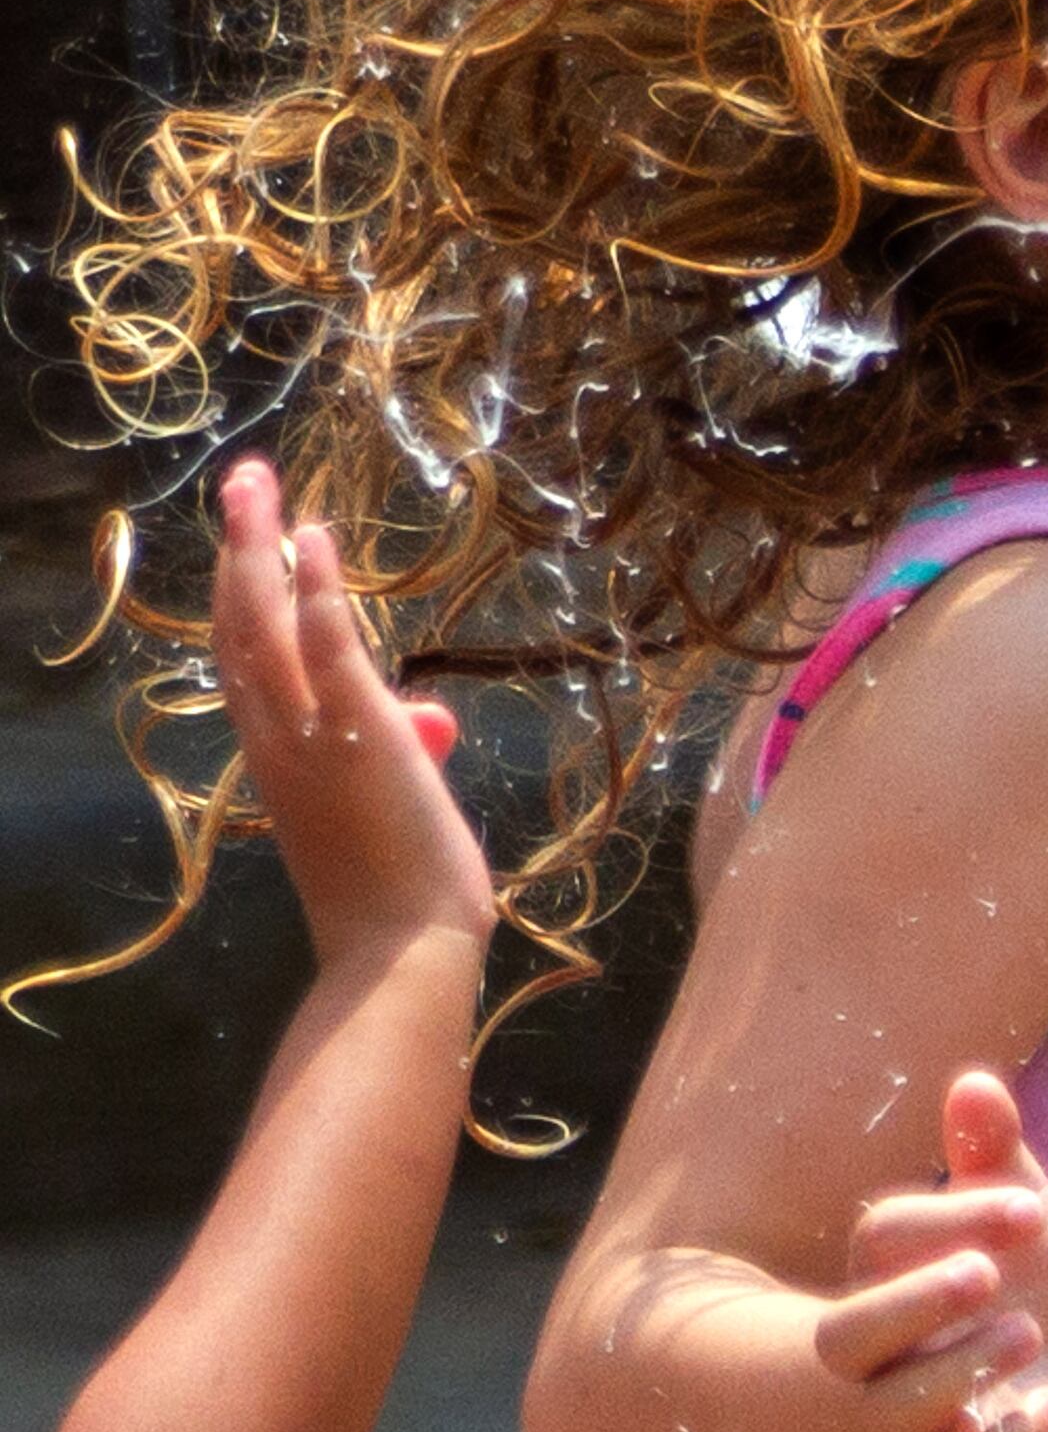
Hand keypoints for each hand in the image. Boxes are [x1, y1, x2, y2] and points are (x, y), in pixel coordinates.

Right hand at [209, 459, 492, 968]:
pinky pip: (326, 648)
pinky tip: (314, 539)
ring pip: (264, 626)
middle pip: (238, 627)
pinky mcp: (358, 735)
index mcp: (279, 755)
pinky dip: (315, 591)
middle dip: (239, 547)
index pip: (245, 659)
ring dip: (261, 547)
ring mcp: (311, 736)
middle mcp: (277, 739)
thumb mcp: (394, 805)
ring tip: (261, 484)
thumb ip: (398, 754)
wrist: (400, 951)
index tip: (250, 536)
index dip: (241, 593)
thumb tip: (423, 727)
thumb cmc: (402, 890)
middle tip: (244, 480)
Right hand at [812, 1071, 1047, 1431]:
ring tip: (1026, 1332)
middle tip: (987, 1274)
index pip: (881, 1241)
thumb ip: (989, 1156)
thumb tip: (975, 1081)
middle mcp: (880, 1360)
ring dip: (963, 1365)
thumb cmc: (1019, 1291)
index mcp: (887, 1281)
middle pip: (847, 1336)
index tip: (1033, 1209)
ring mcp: (913, 1429)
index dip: (950, 1217)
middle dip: (914, 1300)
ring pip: (898, 1410)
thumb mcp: (1008, 1221)